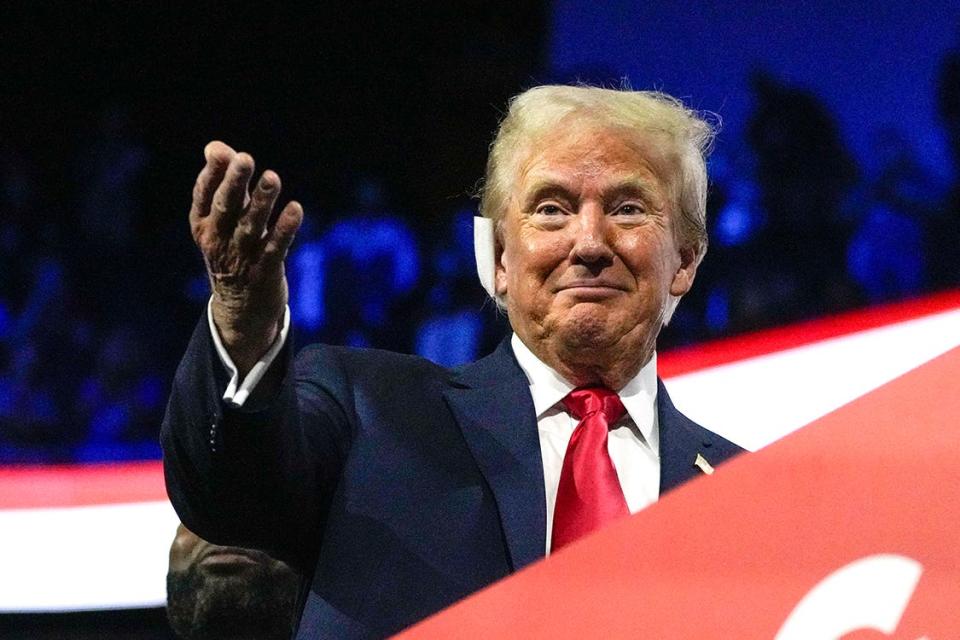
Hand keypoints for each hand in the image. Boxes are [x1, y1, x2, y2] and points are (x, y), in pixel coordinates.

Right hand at [189, 141, 302, 375]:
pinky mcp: (265, 272)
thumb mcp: (222, 220)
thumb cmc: (232, 252)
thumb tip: (216, 146)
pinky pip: (276, 247)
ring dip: (262, 201)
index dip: (213, 174)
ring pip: (251, 225)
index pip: (204, 195)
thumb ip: (223, 182)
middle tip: (246, 158)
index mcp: (203, 224)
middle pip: (226, 207)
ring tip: (273, 177)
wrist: (240, 310)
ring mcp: (241, 257)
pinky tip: (296, 209)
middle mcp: (218, 240)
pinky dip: (285, 229)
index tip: (223, 152)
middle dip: (235, 183)